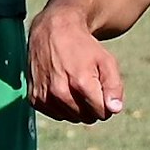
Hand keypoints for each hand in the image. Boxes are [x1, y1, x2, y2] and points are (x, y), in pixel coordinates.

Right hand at [28, 8, 125, 122]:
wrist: (52, 31)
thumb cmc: (82, 47)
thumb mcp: (106, 60)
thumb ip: (114, 86)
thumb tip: (115, 109)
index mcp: (80, 82)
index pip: (101, 113)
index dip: (106, 102)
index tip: (101, 88)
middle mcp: (60, 92)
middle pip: (87, 118)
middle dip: (92, 105)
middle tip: (87, 84)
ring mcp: (45, 96)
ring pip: (71, 118)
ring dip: (76, 107)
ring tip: (73, 83)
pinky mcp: (34, 98)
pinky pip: (56, 115)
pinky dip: (61, 106)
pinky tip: (61, 87)